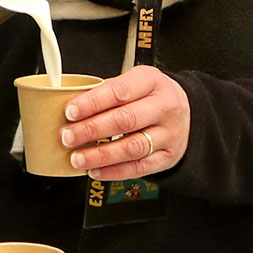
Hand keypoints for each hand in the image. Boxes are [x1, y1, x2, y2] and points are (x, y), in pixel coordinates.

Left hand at [60, 66, 189, 180]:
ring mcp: (168, 133)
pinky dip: (114, 171)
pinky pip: (139, 167)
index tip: (70, 112)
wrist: (186, 112)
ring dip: (100, 155)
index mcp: (152, 81)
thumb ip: (107, 92)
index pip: (119, 91)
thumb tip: (70, 109)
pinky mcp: (167, 156)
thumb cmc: (150, 96)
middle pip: (125, 120)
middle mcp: (164, 107)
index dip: (92, 103)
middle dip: (91, 130)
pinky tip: (95, 171)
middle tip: (67, 137)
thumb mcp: (134, 82)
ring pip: (132, 147)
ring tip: (77, 158)